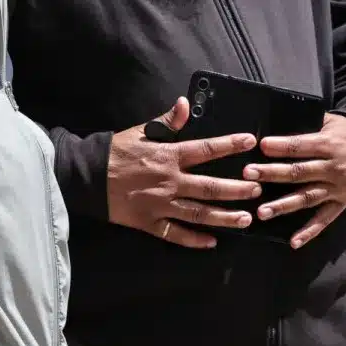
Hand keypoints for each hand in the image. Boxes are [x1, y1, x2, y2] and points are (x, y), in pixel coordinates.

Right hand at [107, 97, 261, 247]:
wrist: (87, 176)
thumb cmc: (116, 151)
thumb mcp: (141, 131)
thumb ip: (167, 121)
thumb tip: (185, 103)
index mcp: (169, 156)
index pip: (206, 149)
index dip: (230, 144)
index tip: (250, 142)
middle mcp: (170, 181)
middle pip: (209, 187)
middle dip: (237, 189)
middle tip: (258, 190)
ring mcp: (161, 205)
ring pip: (198, 214)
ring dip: (224, 217)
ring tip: (246, 220)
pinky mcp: (150, 223)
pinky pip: (175, 234)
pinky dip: (194, 240)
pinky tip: (212, 243)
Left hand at [246, 112, 345, 248]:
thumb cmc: (344, 133)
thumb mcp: (330, 121)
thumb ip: (307, 122)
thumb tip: (275, 118)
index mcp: (329, 144)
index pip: (301, 146)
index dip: (282, 146)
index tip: (261, 146)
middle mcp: (333, 168)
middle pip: (299, 172)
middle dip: (273, 173)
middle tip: (249, 175)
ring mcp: (337, 188)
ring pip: (307, 198)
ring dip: (283, 206)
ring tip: (261, 212)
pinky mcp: (341, 203)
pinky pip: (324, 220)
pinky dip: (309, 232)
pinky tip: (293, 242)